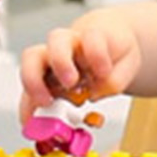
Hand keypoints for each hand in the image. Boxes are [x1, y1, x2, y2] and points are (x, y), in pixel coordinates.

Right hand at [18, 22, 140, 118]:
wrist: (106, 42)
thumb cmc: (114, 50)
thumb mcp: (128, 63)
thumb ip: (116, 79)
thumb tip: (95, 93)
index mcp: (93, 36)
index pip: (93, 37)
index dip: (97, 54)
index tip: (104, 71)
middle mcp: (69, 44)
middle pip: (56, 40)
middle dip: (61, 62)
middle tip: (70, 83)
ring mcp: (52, 59)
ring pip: (32, 60)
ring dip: (35, 83)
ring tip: (46, 103)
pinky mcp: (42, 78)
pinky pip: (29, 88)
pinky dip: (28, 107)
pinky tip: (32, 120)